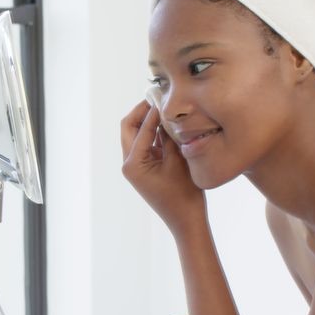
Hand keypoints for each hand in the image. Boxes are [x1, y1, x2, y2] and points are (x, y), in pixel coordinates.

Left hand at [120, 100, 206, 233]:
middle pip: (129, 128)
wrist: (186, 220)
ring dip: (148, 121)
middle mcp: (129, 164)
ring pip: (136, 135)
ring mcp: (136, 167)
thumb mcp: (178, 160)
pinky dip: (154, 133)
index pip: (138, 127)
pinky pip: (145, 144)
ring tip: (164, 107)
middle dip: (142, 111)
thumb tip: (165, 112)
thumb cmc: (184, 193)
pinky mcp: (145, 168)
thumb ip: (168, 135)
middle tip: (158, 98)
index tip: (162, 94)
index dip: (151, 110)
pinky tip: (168, 124)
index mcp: (132, 163)